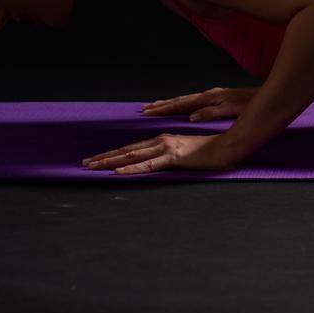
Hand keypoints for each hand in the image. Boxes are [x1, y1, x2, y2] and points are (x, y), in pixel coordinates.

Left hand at [81, 131, 244, 174]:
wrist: (229, 147)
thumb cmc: (211, 151)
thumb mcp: (186, 153)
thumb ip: (171, 156)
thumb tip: (160, 162)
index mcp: (163, 140)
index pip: (133, 148)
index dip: (113, 153)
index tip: (96, 158)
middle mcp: (162, 141)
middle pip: (127, 150)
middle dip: (104, 157)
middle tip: (84, 163)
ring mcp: (167, 148)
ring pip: (132, 155)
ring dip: (110, 161)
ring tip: (92, 166)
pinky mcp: (173, 157)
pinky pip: (148, 165)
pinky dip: (131, 168)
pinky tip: (117, 172)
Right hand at [141, 86, 258, 121]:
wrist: (270, 95)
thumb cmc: (254, 103)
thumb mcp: (234, 109)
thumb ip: (212, 112)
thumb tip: (191, 117)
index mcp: (211, 98)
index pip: (182, 104)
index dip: (165, 109)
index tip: (148, 112)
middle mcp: (210, 94)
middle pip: (181, 100)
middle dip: (163, 105)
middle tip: (144, 109)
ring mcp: (214, 95)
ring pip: (187, 99)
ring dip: (171, 103)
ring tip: (156, 106)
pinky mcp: (219, 97)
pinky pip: (195, 100)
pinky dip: (183, 103)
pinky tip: (181, 107)